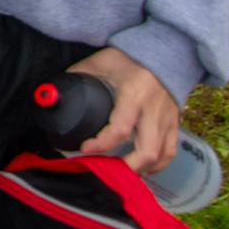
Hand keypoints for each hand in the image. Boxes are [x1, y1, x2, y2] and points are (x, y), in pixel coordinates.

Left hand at [69, 49, 182, 174]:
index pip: (121, 128)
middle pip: (147, 151)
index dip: (102, 143)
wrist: (163, 53)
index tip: (85, 149)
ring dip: (143, 169)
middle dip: (126, 167)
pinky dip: (158, 165)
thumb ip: (78, 75)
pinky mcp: (175, 124)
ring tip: (123, 174)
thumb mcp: (100, 62)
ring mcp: (167, 120)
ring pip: (162, 156)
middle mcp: (153, 112)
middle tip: (106, 172)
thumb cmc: (127, 58)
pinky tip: (143, 170)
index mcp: (134, 95)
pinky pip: (171, 151)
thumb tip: (53, 91)